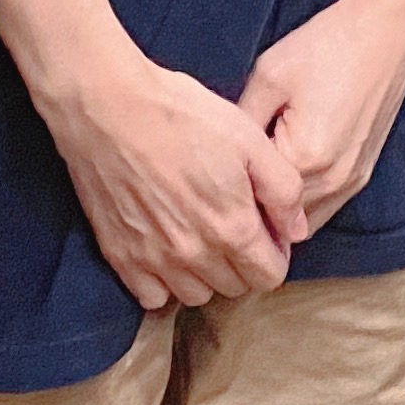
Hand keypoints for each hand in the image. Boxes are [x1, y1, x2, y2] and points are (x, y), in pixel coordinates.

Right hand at [40, 46, 302, 309]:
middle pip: (234, 287)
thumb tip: (296, 229)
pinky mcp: (121, 257)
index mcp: (233, 227)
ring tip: (201, 236)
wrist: (109, 108)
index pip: (269, 276)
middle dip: (243, 263)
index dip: (275, 254)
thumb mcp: (249, 138)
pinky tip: (166, 249)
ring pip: (196, 294)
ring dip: (206, 274)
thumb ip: (283, 189)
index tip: (266, 230)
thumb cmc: (181, 115)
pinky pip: (153, 296)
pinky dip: (164, 282)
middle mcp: (195, 255)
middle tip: (233, 224)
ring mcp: (155, 260)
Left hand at [235, 0, 404, 240]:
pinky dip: (299, 207)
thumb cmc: (328, 46)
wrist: (388, 30)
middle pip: (278, 224)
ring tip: (247, 192)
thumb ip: (242, 124)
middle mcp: (333, 181)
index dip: (226, 196)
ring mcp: (351, 182)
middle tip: (220, 197)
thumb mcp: (269, 77)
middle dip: (251, 214)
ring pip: (301, 225)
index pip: (252, 203)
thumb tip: (218, 158)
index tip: (203, 193)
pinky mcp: (361, 174)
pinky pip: (323, 209)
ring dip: (277, 216)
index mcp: (305, 159)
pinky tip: (279, 183)